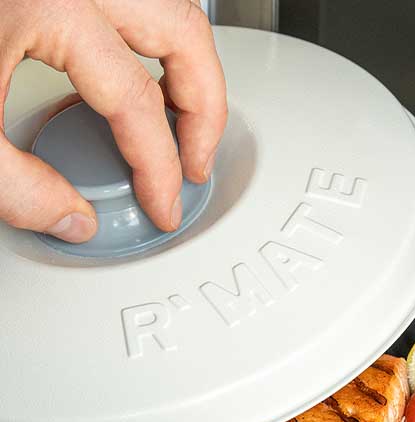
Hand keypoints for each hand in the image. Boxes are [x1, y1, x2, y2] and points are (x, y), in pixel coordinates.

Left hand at [0, 0, 226, 241]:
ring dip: (185, 64)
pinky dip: (145, 36)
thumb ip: (13, 185)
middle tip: (196, 160)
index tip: (163, 203)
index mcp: (52, 1)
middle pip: (180, 34)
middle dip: (204, 108)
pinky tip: (132, 71)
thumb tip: (67, 216)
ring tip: (181, 118)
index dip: (160, 166)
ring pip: (164, 3)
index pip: (139, 101)